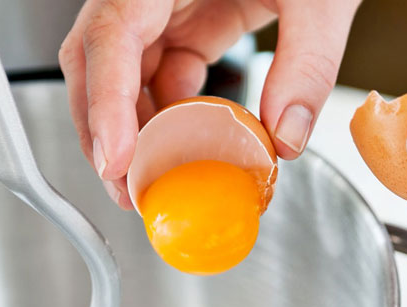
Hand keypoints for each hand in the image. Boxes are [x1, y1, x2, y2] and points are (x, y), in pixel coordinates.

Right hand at [59, 0, 359, 208]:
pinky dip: (175, 110)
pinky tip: (194, 142)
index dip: (105, 101)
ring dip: (140, 128)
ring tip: (160, 178)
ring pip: (127, 68)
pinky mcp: (193, 10)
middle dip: (107, 129)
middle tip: (129, 188)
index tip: (116, 158)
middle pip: (100, 56)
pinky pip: (168, 64)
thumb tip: (284, 135)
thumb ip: (306, 60)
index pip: (112, 31)